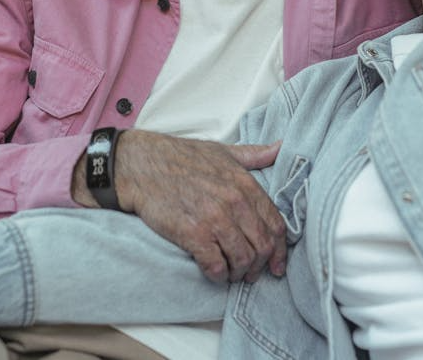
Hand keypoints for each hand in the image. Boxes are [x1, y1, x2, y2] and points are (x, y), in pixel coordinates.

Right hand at [111, 130, 285, 283]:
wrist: (142, 165)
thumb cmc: (181, 157)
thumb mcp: (223, 151)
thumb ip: (254, 154)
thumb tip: (281, 148)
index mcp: (245, 184)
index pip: (276, 225)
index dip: (280, 250)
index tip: (276, 264)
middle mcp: (235, 202)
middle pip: (263, 246)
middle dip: (260, 266)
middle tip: (251, 274)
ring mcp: (215, 219)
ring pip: (243, 259)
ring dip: (239, 273)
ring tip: (231, 274)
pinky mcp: (193, 234)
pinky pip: (216, 265)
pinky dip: (218, 275)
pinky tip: (214, 273)